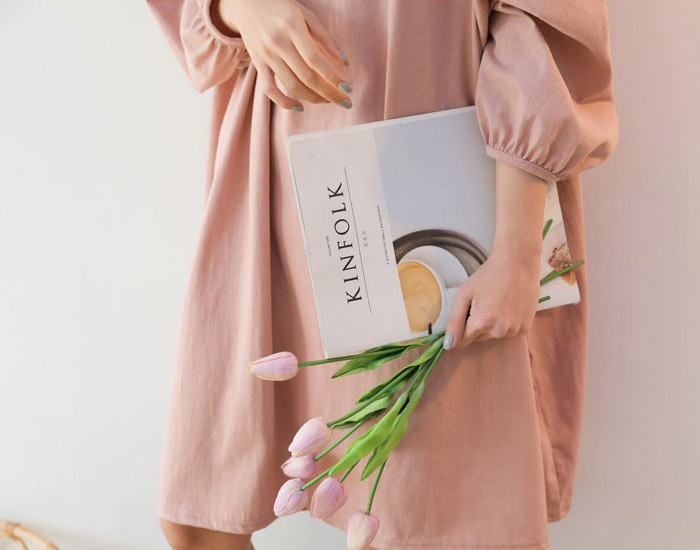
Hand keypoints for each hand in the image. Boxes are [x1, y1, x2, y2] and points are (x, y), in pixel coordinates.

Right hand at [212, 0, 352, 110]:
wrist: (247, 3)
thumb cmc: (282, 9)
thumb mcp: (306, 16)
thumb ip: (326, 38)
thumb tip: (344, 64)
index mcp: (292, 26)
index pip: (316, 59)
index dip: (333, 77)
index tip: (348, 89)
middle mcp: (278, 42)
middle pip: (306, 76)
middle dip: (328, 93)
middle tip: (343, 102)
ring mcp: (266, 55)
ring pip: (291, 85)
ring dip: (312, 98)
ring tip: (326, 100)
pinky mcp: (258, 64)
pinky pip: (269, 89)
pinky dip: (284, 103)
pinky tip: (299, 107)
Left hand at [443, 247, 540, 349]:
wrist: (518, 263)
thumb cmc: (488, 275)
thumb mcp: (465, 294)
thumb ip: (455, 321)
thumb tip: (449, 345)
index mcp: (482, 322)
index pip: (463, 341)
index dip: (460, 331)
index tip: (463, 317)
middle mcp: (499, 330)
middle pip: (478, 337)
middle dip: (476, 324)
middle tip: (482, 302)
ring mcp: (514, 330)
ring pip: (493, 334)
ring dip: (491, 324)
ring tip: (496, 301)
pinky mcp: (525, 328)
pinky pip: (508, 331)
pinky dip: (505, 322)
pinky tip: (508, 305)